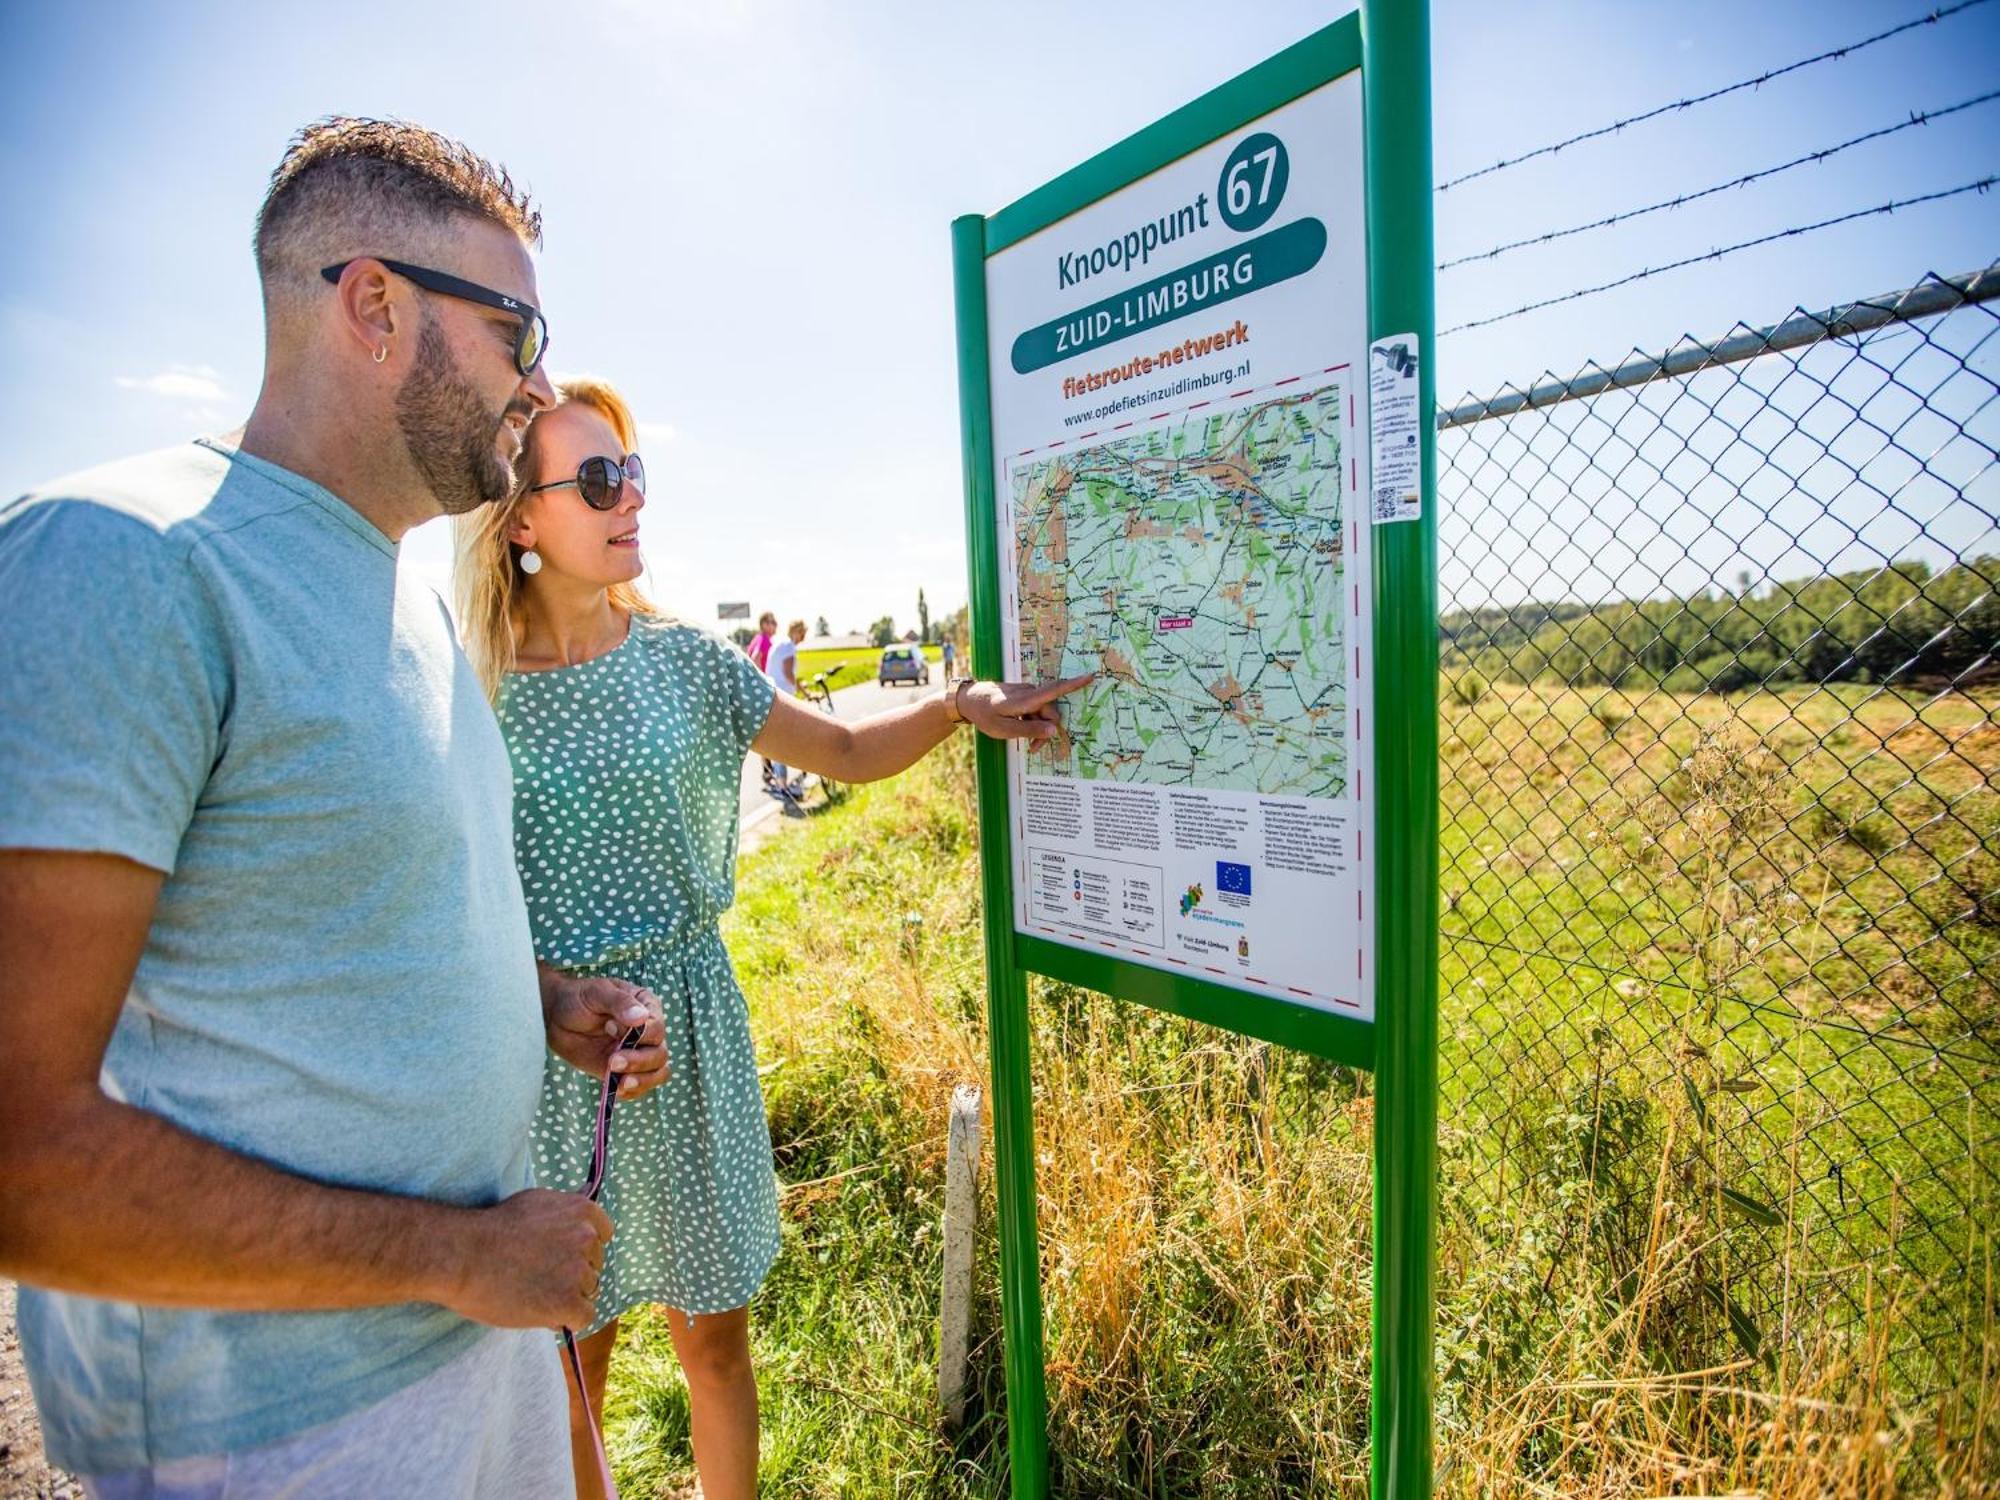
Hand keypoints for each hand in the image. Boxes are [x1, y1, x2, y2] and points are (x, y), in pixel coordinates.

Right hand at [434, 1188, 611, 1329]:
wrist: (462, 1255)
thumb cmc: (492, 1227)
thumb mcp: (536, 1202)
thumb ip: (566, 1210)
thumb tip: (588, 1207)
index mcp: (582, 1210)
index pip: (602, 1236)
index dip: (580, 1250)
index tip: (557, 1255)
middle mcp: (587, 1237)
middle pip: (594, 1266)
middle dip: (572, 1273)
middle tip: (536, 1276)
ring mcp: (579, 1270)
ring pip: (587, 1292)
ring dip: (566, 1296)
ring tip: (532, 1292)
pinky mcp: (567, 1302)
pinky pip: (583, 1317)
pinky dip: (566, 1319)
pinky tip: (542, 1311)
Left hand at [542, 972, 667, 1099]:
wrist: (556, 1016)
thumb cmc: (579, 998)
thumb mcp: (597, 992)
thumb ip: (620, 1003)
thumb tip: (641, 1017)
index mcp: (648, 1008)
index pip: (657, 1028)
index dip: (640, 1034)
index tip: (610, 1028)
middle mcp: (648, 1032)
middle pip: (659, 1054)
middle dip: (639, 1062)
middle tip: (612, 1061)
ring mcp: (637, 1053)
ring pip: (657, 1073)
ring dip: (642, 1080)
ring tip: (621, 1083)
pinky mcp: (624, 1071)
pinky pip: (640, 1087)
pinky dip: (633, 1092)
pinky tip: (617, 1090)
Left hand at [958, 673, 1095, 746]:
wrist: (968, 700)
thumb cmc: (984, 715)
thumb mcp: (1004, 729)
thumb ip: (1030, 730)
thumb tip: (1054, 730)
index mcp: (1026, 699)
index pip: (1054, 690)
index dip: (1074, 684)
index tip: (1090, 676)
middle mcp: (1029, 692)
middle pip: (1050, 712)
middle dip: (1047, 730)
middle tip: (1034, 749)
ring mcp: (1027, 693)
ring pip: (1043, 713)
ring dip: (1039, 728)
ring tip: (1028, 744)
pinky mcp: (1024, 696)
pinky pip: (1036, 709)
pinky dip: (1033, 721)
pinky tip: (1022, 730)